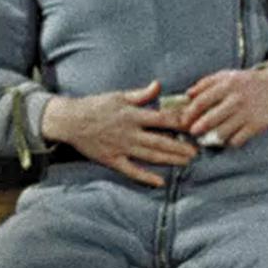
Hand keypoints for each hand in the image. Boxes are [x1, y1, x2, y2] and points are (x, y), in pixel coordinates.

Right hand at [40, 81, 196, 186]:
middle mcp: (130, 132)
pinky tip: (160, 182)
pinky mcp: (112, 159)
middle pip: (160, 141)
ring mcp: (122, 148)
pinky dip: (146, 177)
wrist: (70, 120)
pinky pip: (131, 170)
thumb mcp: (119, 96)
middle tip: (197, 152)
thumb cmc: (96, 105)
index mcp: (133, 115)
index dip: (180, 123)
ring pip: (150, 156)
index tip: (195, 125)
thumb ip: (141, 94)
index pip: (163, 119)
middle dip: (180, 147)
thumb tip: (159, 85)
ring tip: (186, 162)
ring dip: (170, 159)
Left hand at [180, 67, 267, 147]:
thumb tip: (187, 95)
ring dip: (211, 138)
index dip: (189, 113)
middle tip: (192, 132)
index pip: (202, 101)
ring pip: (222, 132)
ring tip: (206, 138)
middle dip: (197, 128)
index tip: (183, 121)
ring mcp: (247, 114)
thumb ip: (206, 83)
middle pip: (210, 119)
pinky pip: (236, 140)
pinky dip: (228, 142)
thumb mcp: (227, 75)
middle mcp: (236, 99)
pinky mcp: (256, 126)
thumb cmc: (246, 82)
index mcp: (227, 85)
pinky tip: (225, 139)